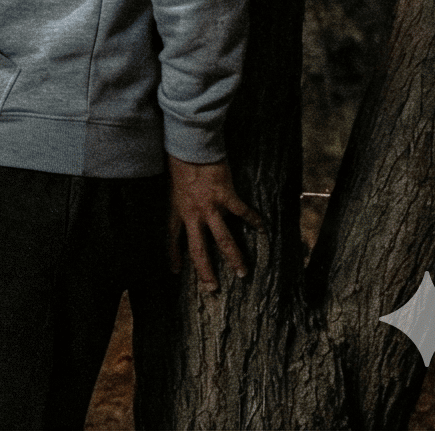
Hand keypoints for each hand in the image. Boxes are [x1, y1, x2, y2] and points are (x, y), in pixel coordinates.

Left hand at [168, 156, 259, 290]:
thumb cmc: (179, 161)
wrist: (189, 145)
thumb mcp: (171, 185)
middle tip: (212, 288)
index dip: (173, 255)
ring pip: (223, 240)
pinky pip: (243, 213)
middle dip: (205, 271)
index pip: (171, 238)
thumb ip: (180, 200)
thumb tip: (187, 208)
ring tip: (242, 272)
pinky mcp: (226, 196)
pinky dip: (254, 221)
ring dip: (234, 257)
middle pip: (198, 249)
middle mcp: (192, 213)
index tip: (175, 271)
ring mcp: (210, 207)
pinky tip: (263, 229)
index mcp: (176, 210)